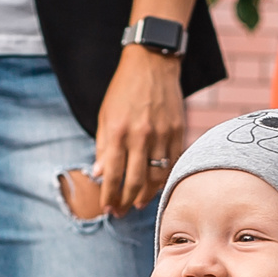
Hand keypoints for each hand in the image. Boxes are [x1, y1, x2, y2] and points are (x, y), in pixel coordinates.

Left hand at [91, 47, 185, 215]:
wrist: (152, 63)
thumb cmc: (124, 90)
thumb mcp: (105, 115)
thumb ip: (104, 146)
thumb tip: (100, 174)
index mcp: (119, 132)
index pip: (113, 174)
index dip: (109, 195)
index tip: (106, 208)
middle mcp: (141, 136)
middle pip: (134, 181)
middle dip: (126, 202)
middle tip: (120, 213)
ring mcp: (161, 135)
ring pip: (156, 177)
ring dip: (146, 195)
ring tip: (138, 203)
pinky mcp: (177, 132)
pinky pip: (171, 163)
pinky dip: (163, 178)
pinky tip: (155, 186)